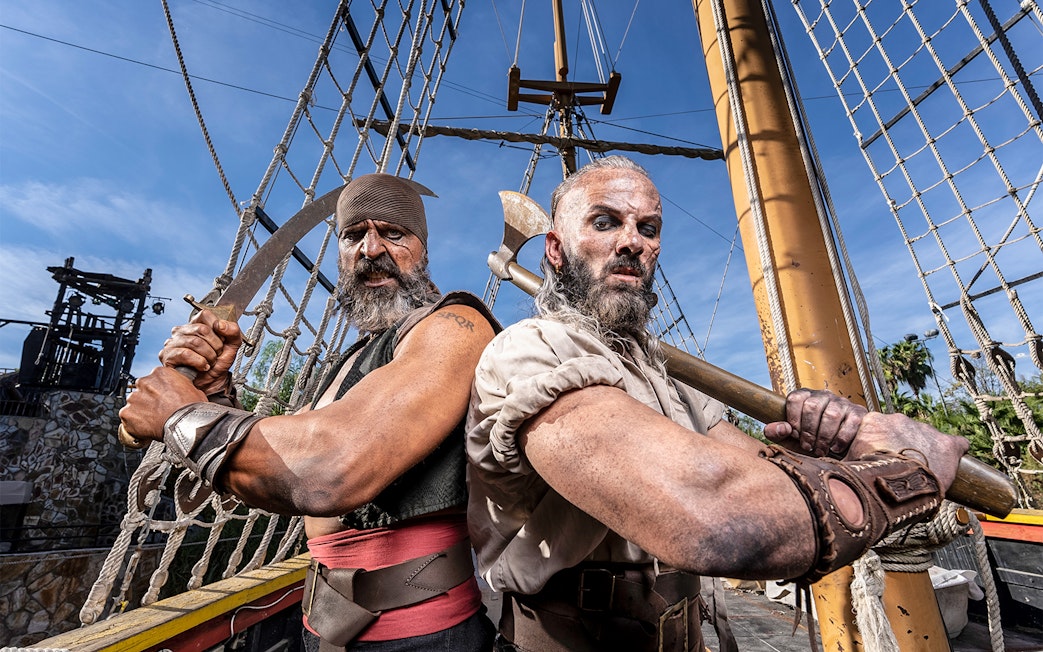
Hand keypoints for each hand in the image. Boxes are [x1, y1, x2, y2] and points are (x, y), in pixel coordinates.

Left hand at [119, 366, 207, 440]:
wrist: (186, 425)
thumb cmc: (192, 409)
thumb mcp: (193, 390)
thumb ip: (180, 386)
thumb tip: (180, 391)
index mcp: (160, 373)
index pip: (154, 379)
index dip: (160, 390)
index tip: (164, 398)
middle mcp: (144, 382)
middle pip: (142, 390)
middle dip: (148, 400)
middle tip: (159, 410)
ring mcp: (134, 398)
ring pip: (134, 404)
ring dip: (141, 411)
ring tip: (154, 421)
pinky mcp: (127, 414)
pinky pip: (127, 418)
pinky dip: (134, 424)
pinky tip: (146, 428)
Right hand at [159, 309, 242, 394]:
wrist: (210, 385)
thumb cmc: (217, 365)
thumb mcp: (232, 346)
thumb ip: (233, 331)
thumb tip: (220, 325)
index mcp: (196, 325)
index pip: (205, 315)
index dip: (217, 329)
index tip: (221, 342)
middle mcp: (182, 331)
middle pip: (202, 329)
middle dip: (215, 346)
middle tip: (216, 356)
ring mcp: (172, 342)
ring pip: (195, 342)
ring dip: (208, 356)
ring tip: (209, 362)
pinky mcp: (167, 356)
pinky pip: (185, 354)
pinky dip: (199, 362)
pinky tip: (202, 367)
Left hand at [763, 388, 865, 457]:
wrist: (838, 449)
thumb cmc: (810, 441)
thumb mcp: (789, 439)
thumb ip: (776, 433)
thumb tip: (781, 428)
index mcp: (805, 397)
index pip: (795, 399)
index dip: (793, 419)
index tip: (795, 435)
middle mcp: (823, 395)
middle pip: (812, 406)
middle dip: (808, 431)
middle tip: (808, 447)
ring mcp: (842, 402)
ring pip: (831, 414)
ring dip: (824, 437)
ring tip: (820, 450)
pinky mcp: (858, 412)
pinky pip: (851, 422)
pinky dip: (841, 438)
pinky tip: (835, 448)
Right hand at [845, 412, 968, 491]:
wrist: (896, 484)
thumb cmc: (870, 476)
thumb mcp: (852, 463)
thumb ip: (850, 459)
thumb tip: (835, 468)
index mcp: (874, 423)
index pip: (876, 430)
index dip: (879, 445)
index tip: (880, 457)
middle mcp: (899, 420)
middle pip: (900, 432)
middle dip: (901, 446)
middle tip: (899, 467)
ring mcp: (923, 430)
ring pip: (924, 438)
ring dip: (922, 450)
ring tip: (921, 470)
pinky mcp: (946, 444)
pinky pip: (956, 443)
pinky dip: (954, 450)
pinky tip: (953, 458)